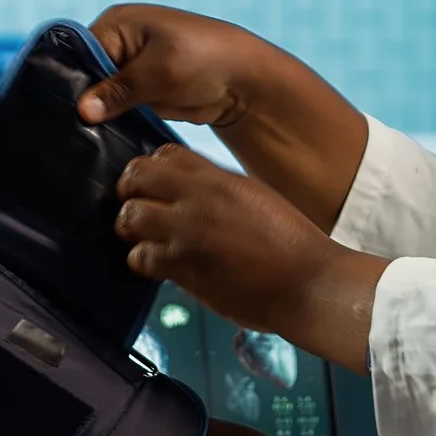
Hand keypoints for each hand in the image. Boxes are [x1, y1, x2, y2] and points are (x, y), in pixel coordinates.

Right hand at [83, 4, 370, 231]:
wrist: (244, 82)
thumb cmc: (204, 60)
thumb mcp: (158, 73)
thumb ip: (118, 91)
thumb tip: (82, 110)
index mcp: (116, 24)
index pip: (77, 53)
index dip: (67, 82)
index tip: (56, 112)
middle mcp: (118, 44)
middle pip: (84, 76)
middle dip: (80, 102)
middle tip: (63, 133)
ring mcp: (128, 70)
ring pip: (99, 98)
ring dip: (96, 116)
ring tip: (76, 141)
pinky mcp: (140, 94)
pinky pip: (116, 110)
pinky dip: (111, 124)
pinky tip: (97, 143)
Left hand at [115, 144, 387, 370]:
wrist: (306, 281)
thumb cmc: (290, 241)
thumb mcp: (254, 196)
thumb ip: (219, 190)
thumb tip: (191, 193)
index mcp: (219, 177)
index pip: (163, 154)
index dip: (151, 169)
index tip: (154, 185)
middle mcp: (198, 198)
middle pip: (136, 177)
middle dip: (130, 192)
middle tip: (136, 208)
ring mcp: (186, 232)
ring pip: (129, 217)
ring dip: (132, 229)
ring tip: (144, 239)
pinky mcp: (182, 267)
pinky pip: (140, 258)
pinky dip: (144, 262)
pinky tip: (159, 266)